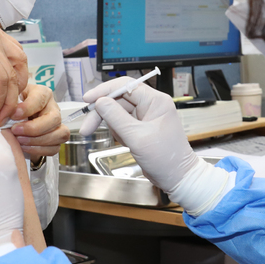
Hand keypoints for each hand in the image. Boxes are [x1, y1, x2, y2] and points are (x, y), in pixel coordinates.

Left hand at [0, 0, 27, 123]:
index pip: (0, 80)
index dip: (0, 101)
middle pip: (14, 75)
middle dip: (10, 100)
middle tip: (2, 117)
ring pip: (22, 62)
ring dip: (19, 84)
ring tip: (10, 100)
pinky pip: (18, 51)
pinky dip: (20, 68)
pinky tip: (13, 78)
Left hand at [11, 84, 69, 157]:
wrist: (18, 118)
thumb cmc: (16, 105)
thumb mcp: (12, 98)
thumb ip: (11, 103)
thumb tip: (7, 113)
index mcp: (43, 93)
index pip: (40, 100)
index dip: (27, 108)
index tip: (12, 115)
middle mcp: (53, 108)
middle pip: (54, 119)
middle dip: (34, 128)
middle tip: (15, 131)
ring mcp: (58, 124)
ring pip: (60, 134)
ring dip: (38, 141)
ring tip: (19, 141)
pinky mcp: (57, 138)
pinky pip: (54, 148)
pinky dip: (39, 150)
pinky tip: (24, 147)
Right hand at [82, 79, 229, 214]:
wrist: (177, 178)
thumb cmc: (166, 158)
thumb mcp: (137, 137)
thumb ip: (116, 118)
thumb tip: (100, 102)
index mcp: (155, 101)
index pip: (125, 86)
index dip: (104, 91)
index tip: (87, 99)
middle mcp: (150, 105)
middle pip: (118, 99)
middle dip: (102, 113)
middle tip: (87, 127)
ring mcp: (145, 116)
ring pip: (118, 112)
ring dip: (111, 126)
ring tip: (119, 142)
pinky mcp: (140, 127)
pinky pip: (121, 124)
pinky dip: (118, 133)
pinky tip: (125, 144)